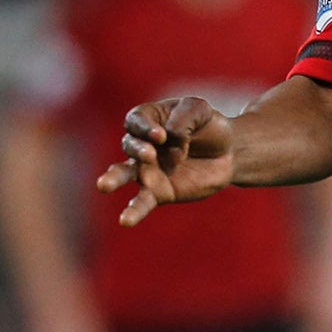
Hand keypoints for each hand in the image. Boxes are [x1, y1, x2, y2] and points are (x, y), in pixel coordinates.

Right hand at [95, 96, 235, 225]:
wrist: (228, 152)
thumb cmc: (208, 126)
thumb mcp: (199, 110)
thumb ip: (182, 120)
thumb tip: (171, 140)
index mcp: (148, 120)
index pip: (136, 121)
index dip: (145, 127)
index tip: (162, 135)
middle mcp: (141, 145)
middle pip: (130, 145)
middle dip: (138, 149)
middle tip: (151, 154)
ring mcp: (147, 170)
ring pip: (124, 174)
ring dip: (113, 179)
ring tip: (103, 185)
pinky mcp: (158, 192)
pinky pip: (142, 202)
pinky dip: (133, 211)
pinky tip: (125, 221)